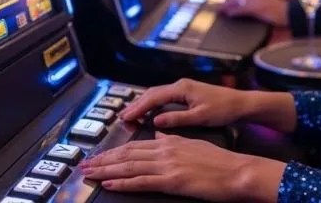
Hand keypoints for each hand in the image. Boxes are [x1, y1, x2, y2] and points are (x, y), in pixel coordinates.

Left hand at [79, 133, 284, 202]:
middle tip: (83, 165)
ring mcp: (168, 166)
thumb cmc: (220, 161)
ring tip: (89, 174)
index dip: (113, 151)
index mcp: (170, 142)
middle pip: (126, 155)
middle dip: (102, 160)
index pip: (134, 146)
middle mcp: (165, 151)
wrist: (237, 171)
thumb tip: (157, 135)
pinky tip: (110, 184)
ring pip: (129, 167)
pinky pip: (142, 182)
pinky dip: (123, 183)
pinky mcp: (172, 181)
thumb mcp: (194, 143)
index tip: (98, 156)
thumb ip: (173, 139)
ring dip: (106, 171)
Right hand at [120, 79, 247, 128]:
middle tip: (122, 118)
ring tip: (131, 116)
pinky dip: (153, 104)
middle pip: (152, 93)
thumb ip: (177, 119)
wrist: (241, 103)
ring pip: (157, 94)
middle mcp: (181, 85)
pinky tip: (149, 113)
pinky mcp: (187, 93)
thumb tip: (156, 122)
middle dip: (136, 105)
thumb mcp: (200, 117)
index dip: (138, 108)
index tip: (125, 117)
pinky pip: (164, 97)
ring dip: (143, 104)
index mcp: (182, 88)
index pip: (154, 98)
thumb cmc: (224, 109)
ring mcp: (184, 88)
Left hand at [221, 0, 289, 26]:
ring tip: (220, 11)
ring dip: (227, 6)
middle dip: (226, 2)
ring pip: (237, 2)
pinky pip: (242, 9)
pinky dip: (234, 11)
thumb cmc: (280, 9)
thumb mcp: (266, 5)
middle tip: (218, 7)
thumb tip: (247, 9)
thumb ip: (256, 5)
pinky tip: (229, 14)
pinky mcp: (256, 8)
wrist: (289, 12)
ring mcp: (255, 1)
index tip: (225, 2)